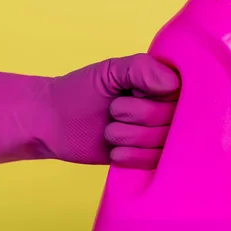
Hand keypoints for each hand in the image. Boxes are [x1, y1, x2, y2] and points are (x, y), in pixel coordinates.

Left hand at [28, 53, 179, 168]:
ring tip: (110, 129)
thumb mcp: (111, 71)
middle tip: (113, 110)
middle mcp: (165, 109)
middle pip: (170, 119)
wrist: (52, 122)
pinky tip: (114, 150)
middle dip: (135, 116)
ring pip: (162, 142)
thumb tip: (174, 85)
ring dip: (128, 137)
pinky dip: (131, 156)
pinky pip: (154, 161)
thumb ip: (142, 69)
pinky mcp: (147, 158)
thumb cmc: (81, 90)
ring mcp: (158, 135)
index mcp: (162, 84)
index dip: (152, 96)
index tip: (131, 91)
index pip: (179, 93)